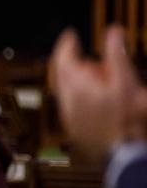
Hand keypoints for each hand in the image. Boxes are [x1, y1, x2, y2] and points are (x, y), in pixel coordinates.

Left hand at [50, 27, 146, 162]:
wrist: (123, 156)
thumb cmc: (126, 120)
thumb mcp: (126, 82)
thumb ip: (117, 54)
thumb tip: (112, 31)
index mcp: (76, 87)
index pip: (62, 58)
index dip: (66, 44)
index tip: (70, 35)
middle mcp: (67, 101)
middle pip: (61, 75)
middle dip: (73, 62)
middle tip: (88, 58)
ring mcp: (69, 116)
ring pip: (65, 91)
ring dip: (78, 80)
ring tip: (100, 80)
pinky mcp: (74, 128)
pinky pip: (71, 106)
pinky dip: (80, 96)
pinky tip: (99, 100)